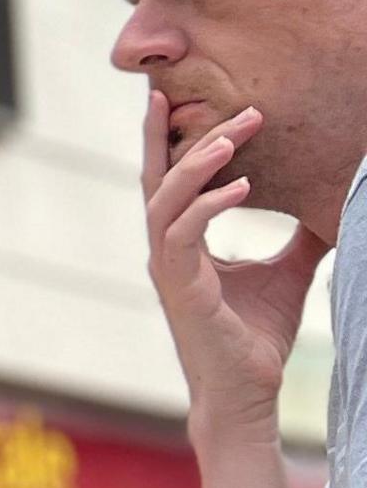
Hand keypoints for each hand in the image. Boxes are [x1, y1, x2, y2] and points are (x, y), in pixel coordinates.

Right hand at [143, 91, 325, 451]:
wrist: (245, 391)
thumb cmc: (256, 338)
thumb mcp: (289, 272)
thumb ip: (301, 236)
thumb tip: (333, 203)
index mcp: (182, 246)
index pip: (169, 183)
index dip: (169, 142)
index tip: (177, 100)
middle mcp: (166, 253)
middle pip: (153, 181)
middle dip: (165, 137)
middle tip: (189, 96)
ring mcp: (169, 271)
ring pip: (164, 203)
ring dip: (195, 164)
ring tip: (233, 133)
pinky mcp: (182, 291)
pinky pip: (183, 237)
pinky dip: (209, 206)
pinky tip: (244, 186)